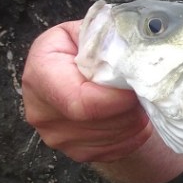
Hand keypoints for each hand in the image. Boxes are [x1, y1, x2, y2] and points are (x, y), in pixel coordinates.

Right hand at [21, 20, 152, 163]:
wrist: (88, 76)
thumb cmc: (93, 48)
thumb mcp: (94, 30)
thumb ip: (104, 36)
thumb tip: (130, 46)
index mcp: (40, 70)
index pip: (79, 100)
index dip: (115, 98)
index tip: (137, 88)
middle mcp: (39, 107)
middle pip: (97, 121)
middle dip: (128, 107)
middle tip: (143, 91)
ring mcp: (54, 135)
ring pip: (110, 137)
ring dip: (133, 120)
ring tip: (138, 101)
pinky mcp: (74, 152)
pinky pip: (114, 150)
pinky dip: (132, 135)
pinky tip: (133, 117)